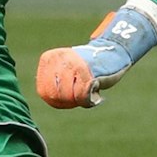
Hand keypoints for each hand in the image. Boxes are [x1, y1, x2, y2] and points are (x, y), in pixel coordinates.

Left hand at [36, 4, 156, 109]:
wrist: (111, 54)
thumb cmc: (87, 68)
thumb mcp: (63, 72)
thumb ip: (53, 84)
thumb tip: (49, 98)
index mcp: (48, 59)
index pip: (44, 92)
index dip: (58, 102)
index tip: (71, 98)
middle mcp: (58, 59)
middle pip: (55, 96)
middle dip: (69, 102)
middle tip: (81, 95)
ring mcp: (72, 64)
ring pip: (67, 97)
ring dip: (80, 100)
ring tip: (89, 90)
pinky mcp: (87, 72)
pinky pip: (82, 97)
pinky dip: (89, 101)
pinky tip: (97, 95)